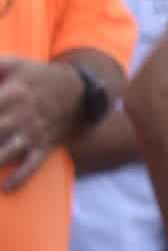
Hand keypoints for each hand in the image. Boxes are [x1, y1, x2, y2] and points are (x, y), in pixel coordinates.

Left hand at [0, 56, 82, 191]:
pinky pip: (32, 165)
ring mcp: (33, 132)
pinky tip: (6, 188)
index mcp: (13, 92)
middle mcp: (22, 115)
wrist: (77, 91)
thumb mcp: (14, 63)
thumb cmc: (36, 76)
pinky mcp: (43, 146)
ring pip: (7, 152)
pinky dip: (20, 177)